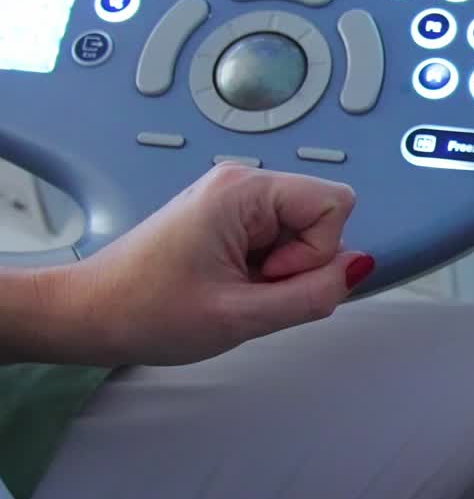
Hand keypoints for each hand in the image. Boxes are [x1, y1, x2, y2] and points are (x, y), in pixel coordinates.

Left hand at [60, 164, 373, 365]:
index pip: (335, 204)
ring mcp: (234, 199)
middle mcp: (241, 183)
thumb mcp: (240, 316)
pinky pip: (278, 240)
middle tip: (249, 288)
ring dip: (281, 270)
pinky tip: (230, 284)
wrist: (87, 315)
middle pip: (321, 217)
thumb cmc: (144, 311)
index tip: (269, 277)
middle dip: (300, 263)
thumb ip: (313, 295)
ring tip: (234, 288)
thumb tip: (361, 267)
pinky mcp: (228, 218)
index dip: (316, 253)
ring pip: (302, 233)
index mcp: (243, 191)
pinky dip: (265, 270)